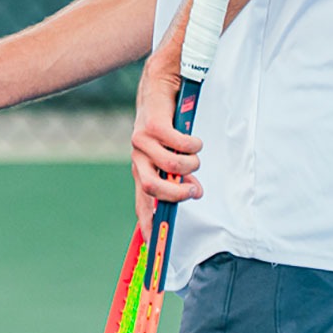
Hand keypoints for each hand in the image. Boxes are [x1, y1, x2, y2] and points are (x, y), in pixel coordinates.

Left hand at [130, 55, 201, 244]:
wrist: (159, 86)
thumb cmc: (168, 124)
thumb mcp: (171, 155)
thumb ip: (178, 177)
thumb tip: (194, 193)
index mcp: (142, 170)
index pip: (142, 204)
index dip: (148, 225)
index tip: (155, 246)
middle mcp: (138, 159)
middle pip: (151, 189)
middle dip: (177, 193)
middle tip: (194, 189)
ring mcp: (141, 142)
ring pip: (169, 167)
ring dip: (190, 164)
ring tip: (194, 155)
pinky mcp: (152, 126)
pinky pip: (177, 144)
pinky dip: (191, 145)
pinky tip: (193, 140)